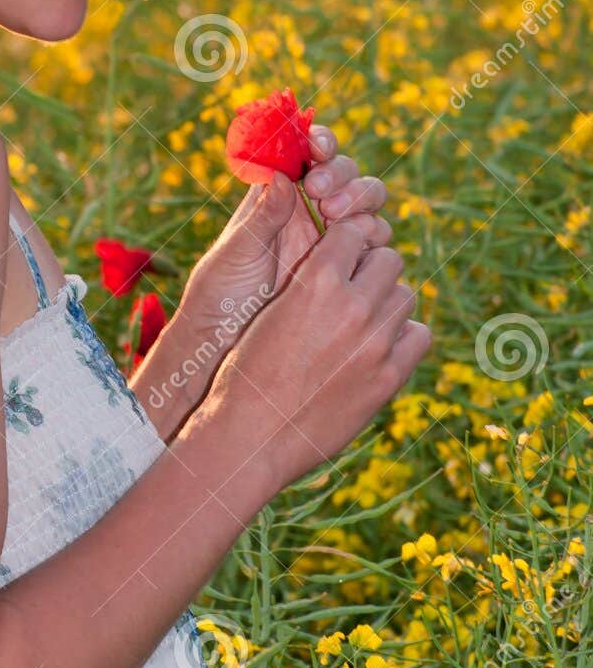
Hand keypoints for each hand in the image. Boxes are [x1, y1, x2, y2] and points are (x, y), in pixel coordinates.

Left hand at [176, 122, 393, 351]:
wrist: (229, 340)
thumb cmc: (221, 291)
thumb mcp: (237, 252)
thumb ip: (263, 217)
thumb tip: (286, 176)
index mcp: (278, 196)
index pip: (308, 155)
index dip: (320, 143)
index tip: (317, 148)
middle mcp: (309, 211)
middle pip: (346, 175)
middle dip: (342, 176)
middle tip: (322, 193)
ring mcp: (332, 238)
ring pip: (365, 205)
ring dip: (359, 201)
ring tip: (334, 215)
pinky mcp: (348, 267)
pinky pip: (372, 243)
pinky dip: (372, 235)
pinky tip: (356, 244)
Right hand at [205, 218, 432, 498]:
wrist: (251, 437)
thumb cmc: (247, 373)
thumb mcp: (270, 313)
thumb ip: (312, 286)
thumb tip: (343, 269)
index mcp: (315, 280)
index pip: (355, 231)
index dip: (348, 240)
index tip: (342, 253)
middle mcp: (352, 305)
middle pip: (389, 260)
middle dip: (372, 269)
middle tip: (353, 290)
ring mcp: (376, 343)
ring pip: (405, 296)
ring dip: (387, 302)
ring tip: (362, 322)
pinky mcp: (389, 378)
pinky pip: (418, 336)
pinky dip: (404, 337)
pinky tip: (380, 348)